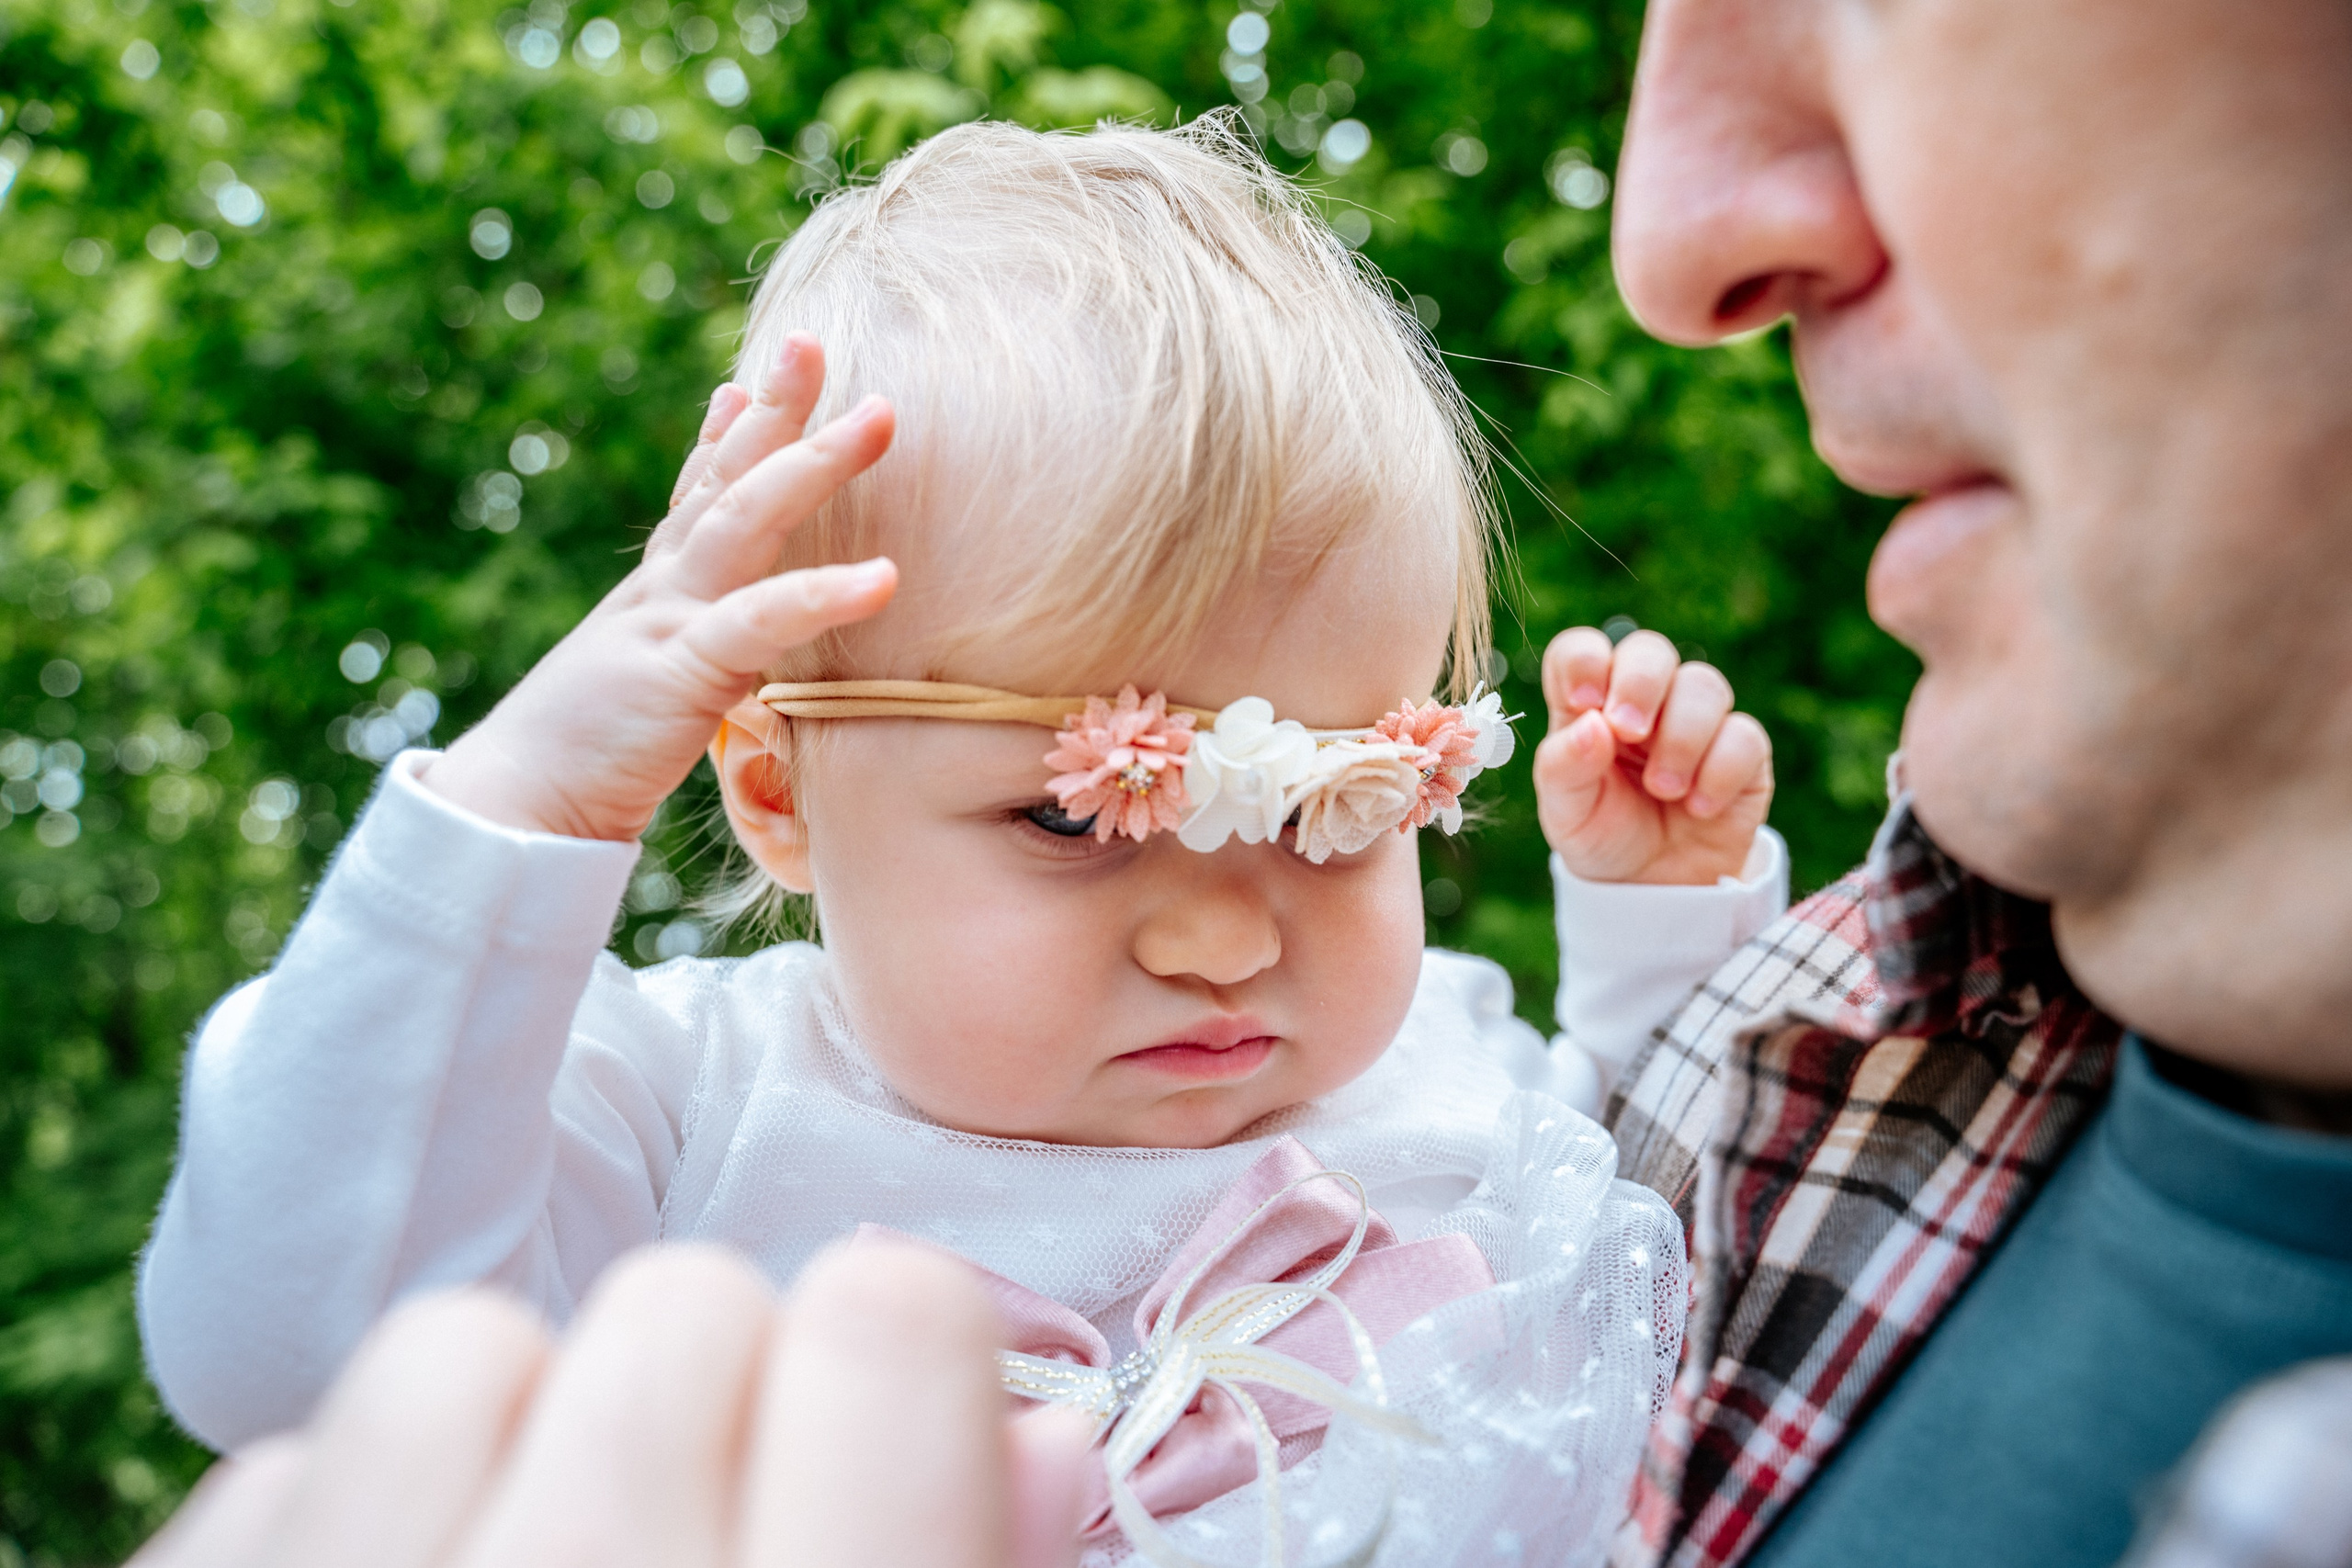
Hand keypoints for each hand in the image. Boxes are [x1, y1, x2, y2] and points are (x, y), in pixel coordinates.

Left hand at [129, 1242, 1095, 1567]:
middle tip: (707, 1495)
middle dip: (720, 1375)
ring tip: (539, 1537)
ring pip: (470, 1349)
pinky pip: (301, 1451)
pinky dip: (366, 1494)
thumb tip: (1052, 1434)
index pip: (891, 1323)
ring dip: (527, 1418)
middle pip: (689, 1311)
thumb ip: (967, 1554)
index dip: (906, 1334)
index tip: (875, 1386)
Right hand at [423, 333, 896, 840]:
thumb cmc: (588, 760)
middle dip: (776, 409)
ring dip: (811, 463)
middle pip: (724, 479)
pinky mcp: (680, 674)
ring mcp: (667, 621)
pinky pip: (759, 624)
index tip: (755, 378)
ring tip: (879, 417)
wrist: (515, 812)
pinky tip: (887, 576)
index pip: (695, 495)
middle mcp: (660, 591)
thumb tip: (723, 639)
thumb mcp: (644, 687)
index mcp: (655, 595)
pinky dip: (821, 595)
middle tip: (816, 341)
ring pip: (744, 522)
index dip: (728, 434)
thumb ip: (687, 649)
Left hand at [1533, 626, 1772, 884]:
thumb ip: (1564, 766)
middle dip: (1640, 684)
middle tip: (1628, 731)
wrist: (1655, 889)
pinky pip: (1745, 735)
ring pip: (1703, 685)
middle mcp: (1644, 702)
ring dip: (1681, 737)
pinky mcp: (1742, 751)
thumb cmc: (1602, 835)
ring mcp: (1696, 721)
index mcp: (1589, 705)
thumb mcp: (1566, 813)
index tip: (1582, 702)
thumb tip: (1592, 724)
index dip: (1584, 661)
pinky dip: (1720, 772)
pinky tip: (1699, 808)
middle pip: (1650, 651)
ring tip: (1663, 790)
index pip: (1582, 650)